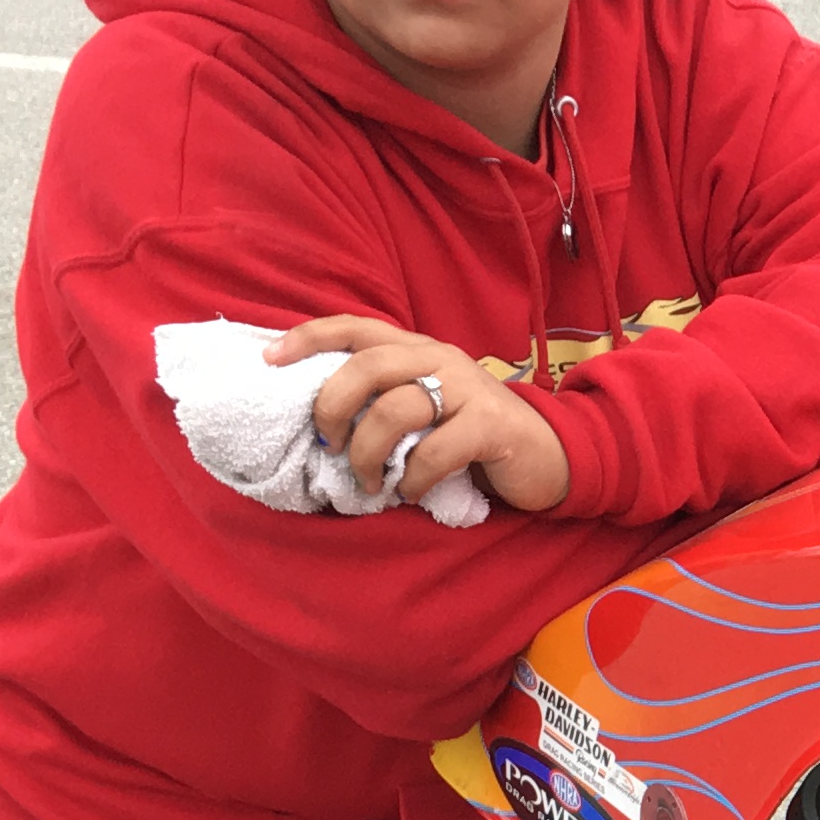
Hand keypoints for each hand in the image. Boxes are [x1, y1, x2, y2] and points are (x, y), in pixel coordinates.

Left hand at [271, 315, 571, 515]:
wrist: (550, 456)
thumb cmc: (473, 435)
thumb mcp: (425, 406)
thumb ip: (384, 397)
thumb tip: (319, 415)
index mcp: (416, 348)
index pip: (354, 327)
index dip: (308, 338)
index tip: (270, 361)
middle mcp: (439, 358)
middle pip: (366, 366)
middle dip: (333, 408)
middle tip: (327, 445)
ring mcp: (468, 389)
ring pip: (394, 410)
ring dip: (369, 454)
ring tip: (370, 483)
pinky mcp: (491, 425)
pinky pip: (436, 451)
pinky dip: (414, 479)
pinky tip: (412, 492)